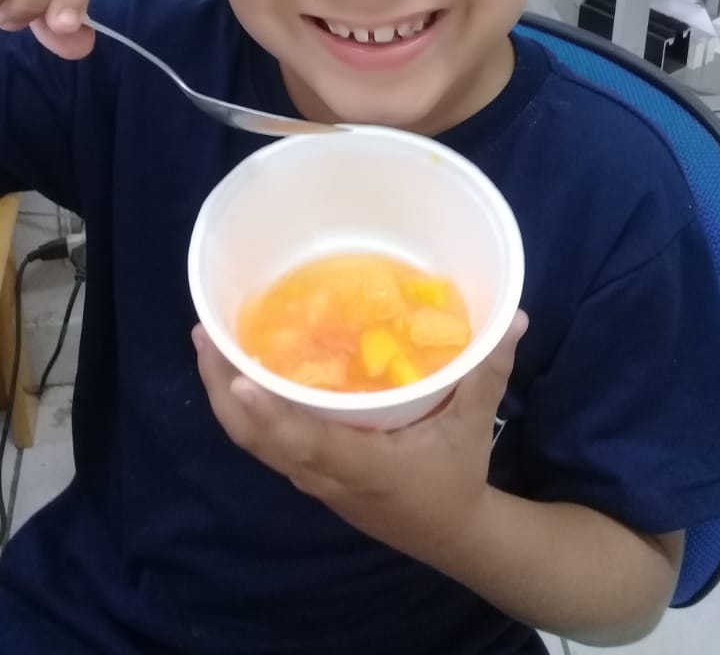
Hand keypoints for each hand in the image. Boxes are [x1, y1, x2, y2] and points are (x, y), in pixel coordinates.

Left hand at [193, 312, 527, 576]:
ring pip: (255, 444)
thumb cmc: (457, 478)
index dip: (271, 415)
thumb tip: (513, 316)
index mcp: (363, 465)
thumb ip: (489, 370)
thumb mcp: (474, 424)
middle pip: (258, 441)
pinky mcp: (311, 475)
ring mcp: (313, 479)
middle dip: (224, 392)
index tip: (239, 380)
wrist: (452, 538)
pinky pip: (267, 443)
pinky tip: (239, 375)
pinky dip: (245, 411)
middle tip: (203, 336)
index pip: (307, 443)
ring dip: (226, 398)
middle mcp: (326, 475)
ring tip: (208, 344)